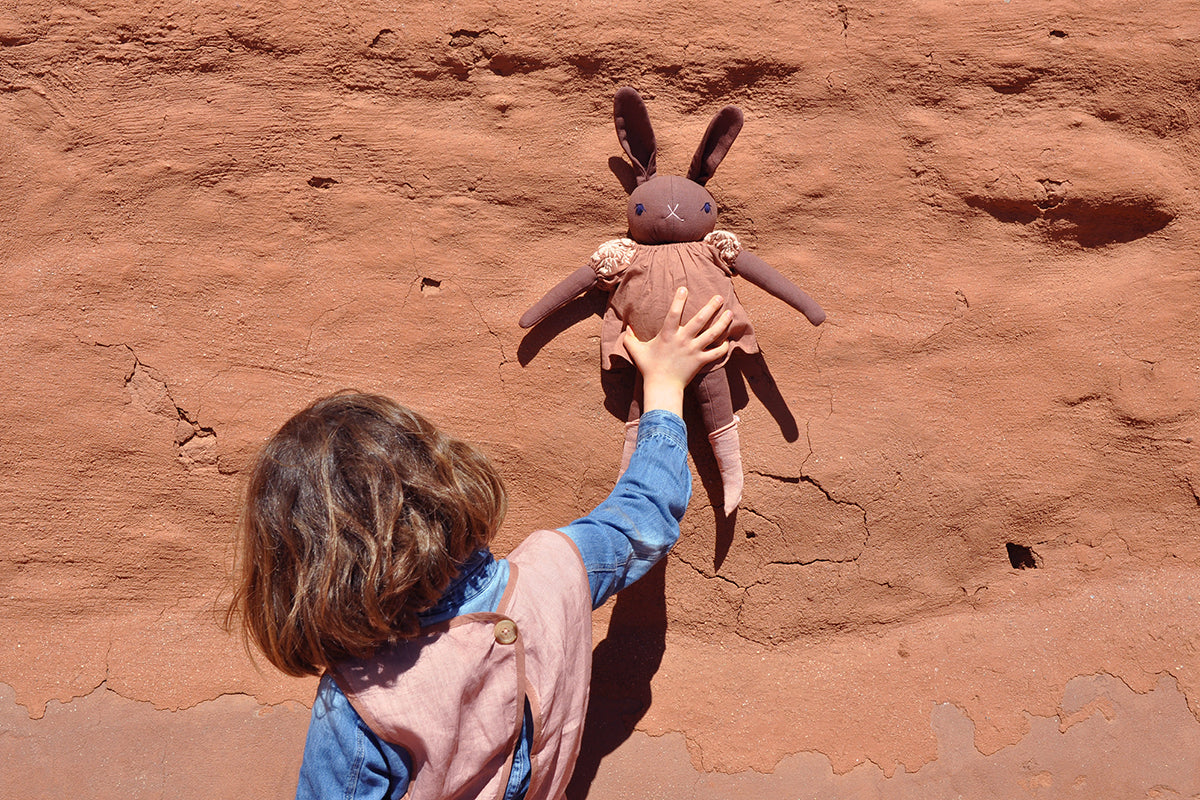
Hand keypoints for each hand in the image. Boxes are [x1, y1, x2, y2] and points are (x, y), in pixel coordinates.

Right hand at [624, 287, 732, 416]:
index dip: (678, 300)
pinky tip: (728, 340)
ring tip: (730, 313)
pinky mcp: (701, 361)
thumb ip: (630, 339)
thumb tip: (627, 329)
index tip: (684, 289)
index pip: (674, 313)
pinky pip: (716, 353)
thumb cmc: (649, 368)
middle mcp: (683, 340)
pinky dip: (723, 347)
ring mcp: (693, 350)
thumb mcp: (637, 351)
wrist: (662, 387)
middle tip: (719, 297)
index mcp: (668, 335)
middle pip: (700, 320)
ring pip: (712, 334)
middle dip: (711, 307)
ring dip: (722, 323)